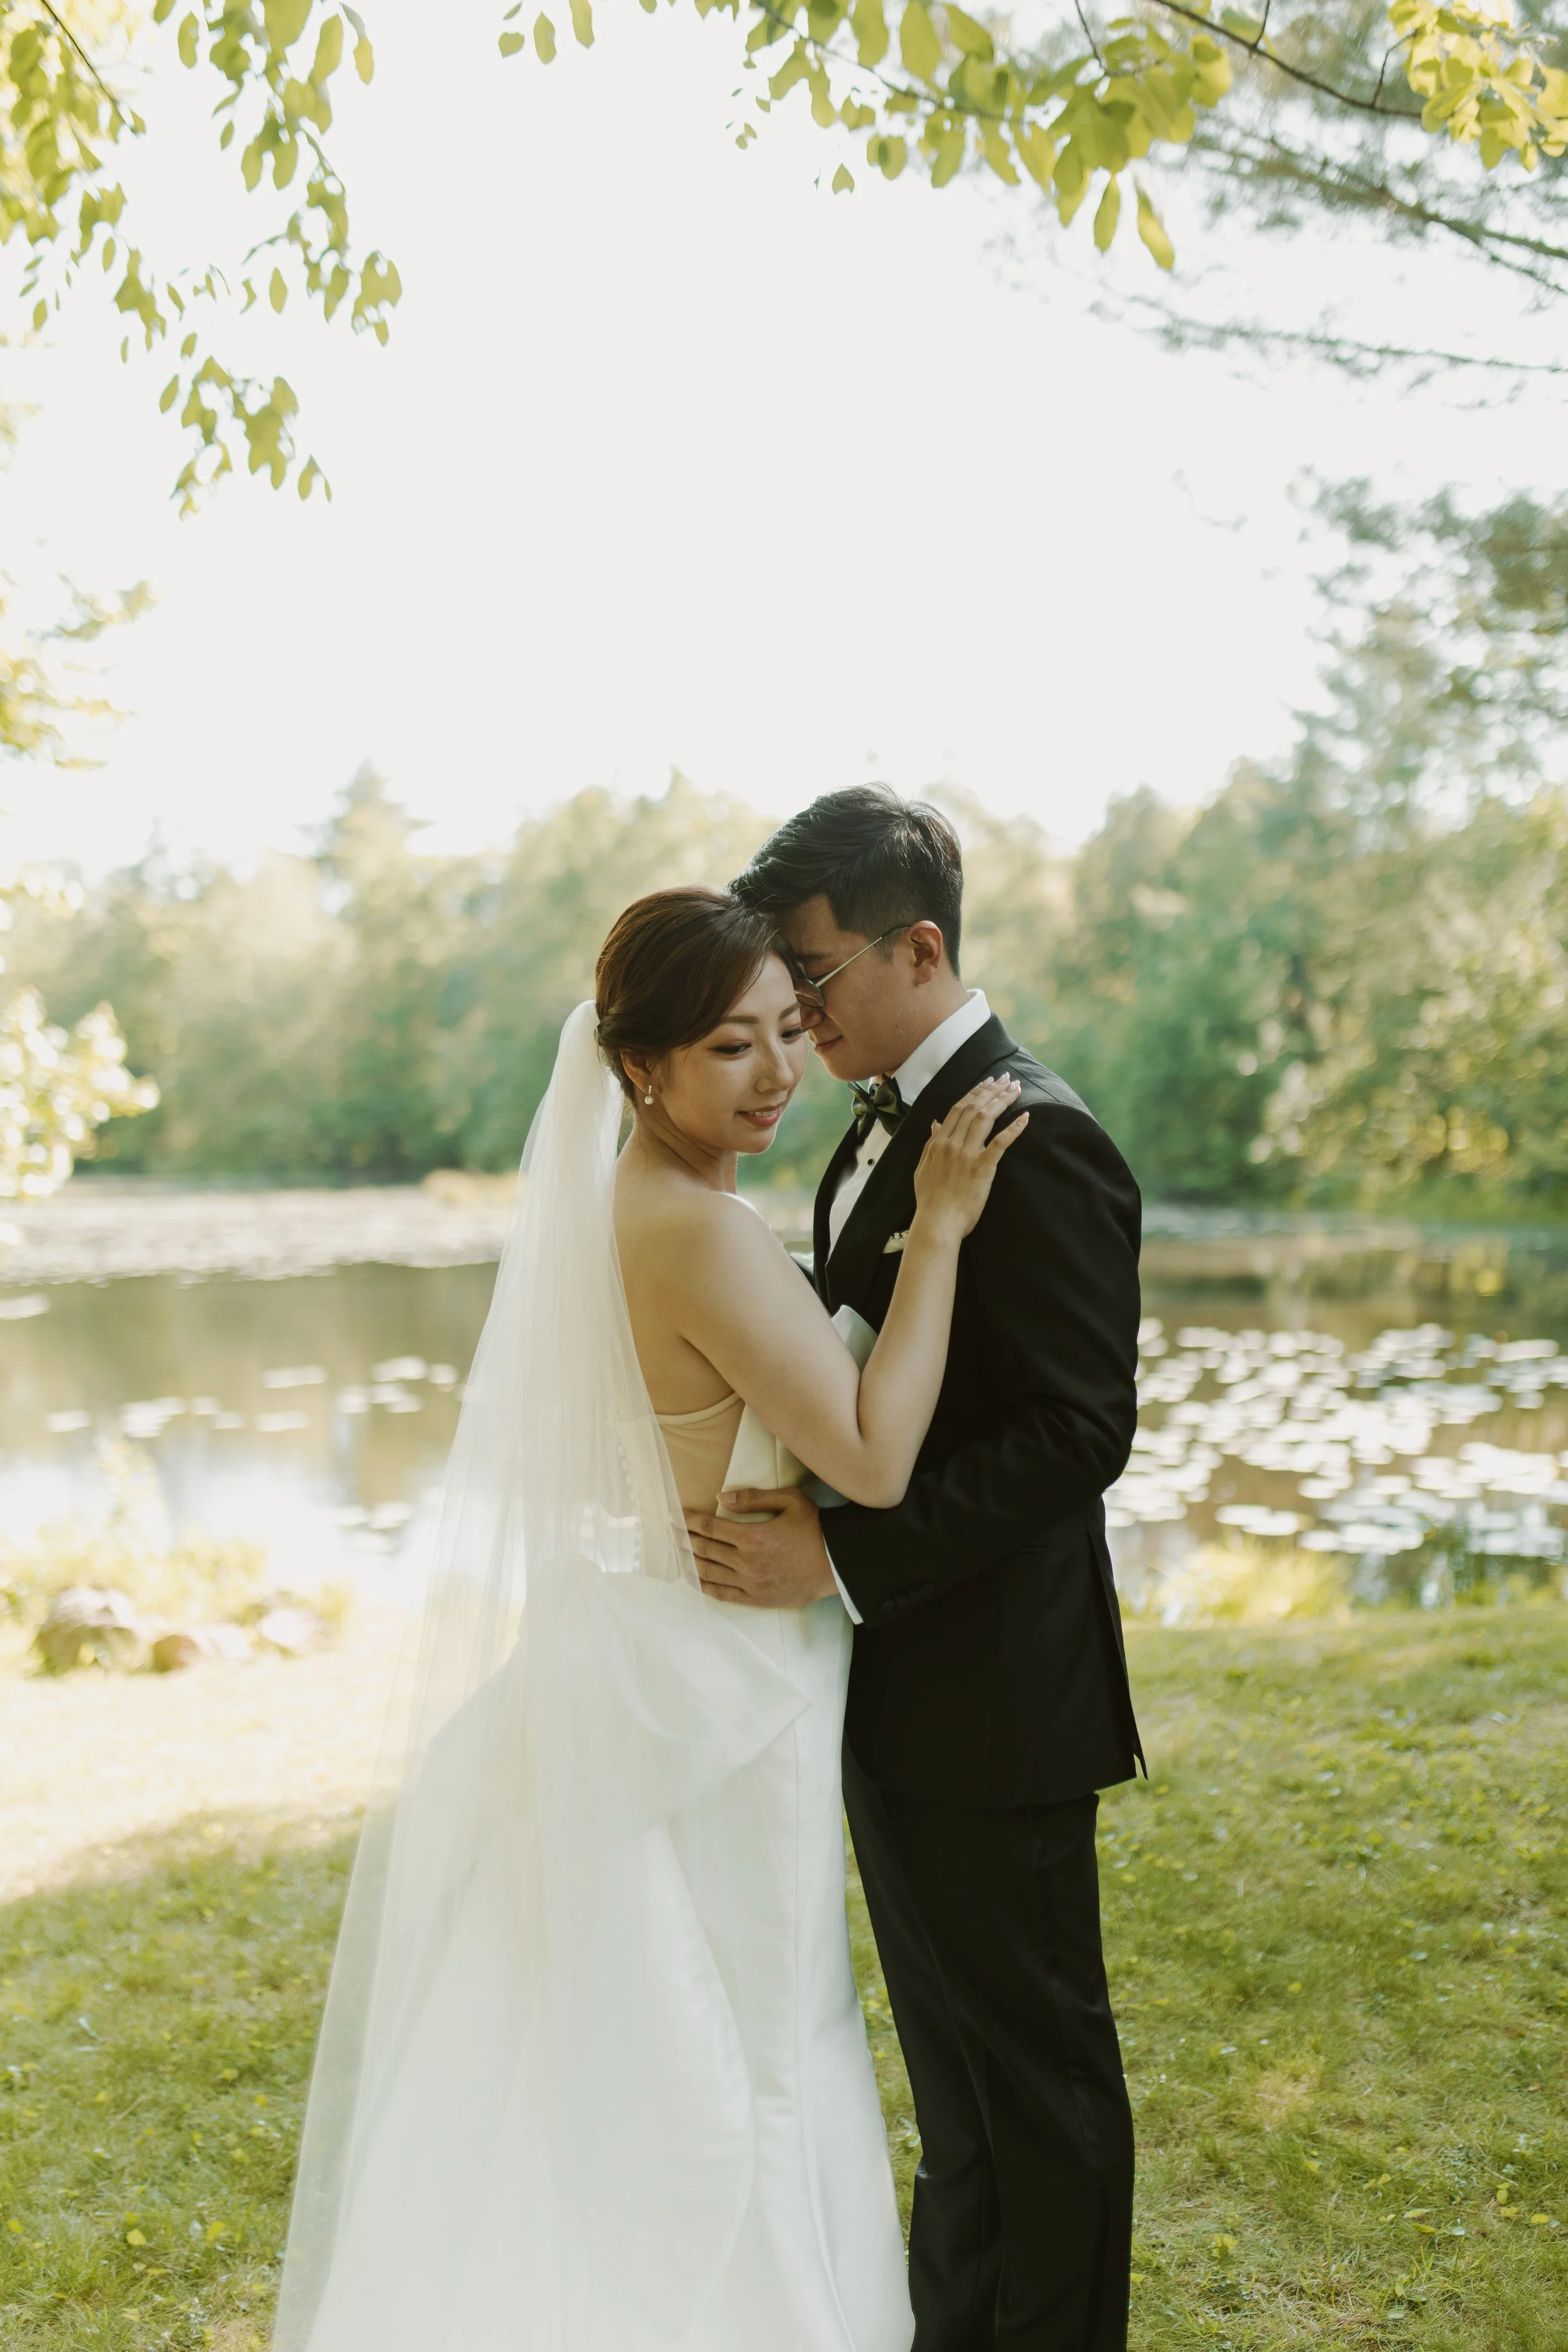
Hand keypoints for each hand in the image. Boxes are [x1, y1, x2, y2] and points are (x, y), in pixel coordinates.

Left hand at [684, 1486, 838, 1608]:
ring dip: (689, 1563)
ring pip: (709, 1573)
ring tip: (676, 1555)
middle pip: (704, 1549)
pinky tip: (694, 1579)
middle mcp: (747, 1561)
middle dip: (684, 1540)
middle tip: (668, 1534)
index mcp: (753, 1536)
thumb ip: (753, 1498)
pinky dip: (704, 1586)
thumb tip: (721, 1497)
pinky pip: (723, 1594)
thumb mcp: (789, 1500)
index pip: (710, 1526)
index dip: (688, 1521)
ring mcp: (751, 1583)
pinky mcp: (757, 1598)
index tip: (674, 1517)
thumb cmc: (815, 1528)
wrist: (838, 1563)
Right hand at [912, 1075, 1027, 1242]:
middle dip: (992, 1090)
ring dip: (1003, 1101)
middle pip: (974, 1107)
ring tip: (1016, 1089)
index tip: (988, 1082)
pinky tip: (1026, 1117)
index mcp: (938, 1142)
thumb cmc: (930, 1200)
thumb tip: (935, 1123)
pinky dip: (1014, 1128)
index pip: (958, 1108)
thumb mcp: (923, 1167)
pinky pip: (1000, 1142)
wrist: (937, 1222)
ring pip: (986, 1118)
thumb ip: (930, 1143)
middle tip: (1007, 1078)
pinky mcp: (982, 1168)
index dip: (975, 1092)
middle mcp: (951, 1143)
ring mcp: (967, 1154)